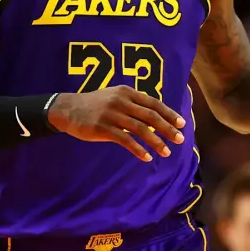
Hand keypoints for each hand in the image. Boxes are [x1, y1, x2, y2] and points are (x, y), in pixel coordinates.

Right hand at [47, 86, 185, 160]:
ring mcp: (112, 115)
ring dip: (156, 142)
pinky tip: (146, 157)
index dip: (169, 113)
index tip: (181, 124)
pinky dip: (138, 150)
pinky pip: (125, 140)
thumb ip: (132, 103)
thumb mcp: (113, 97)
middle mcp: (121, 101)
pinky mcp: (103, 128)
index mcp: (126, 92)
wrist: (67, 109)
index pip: (153, 103)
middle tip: (180, 139)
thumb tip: (154, 117)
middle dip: (168, 128)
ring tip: (167, 152)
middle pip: (150, 116)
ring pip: (140, 129)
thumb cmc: (93, 105)